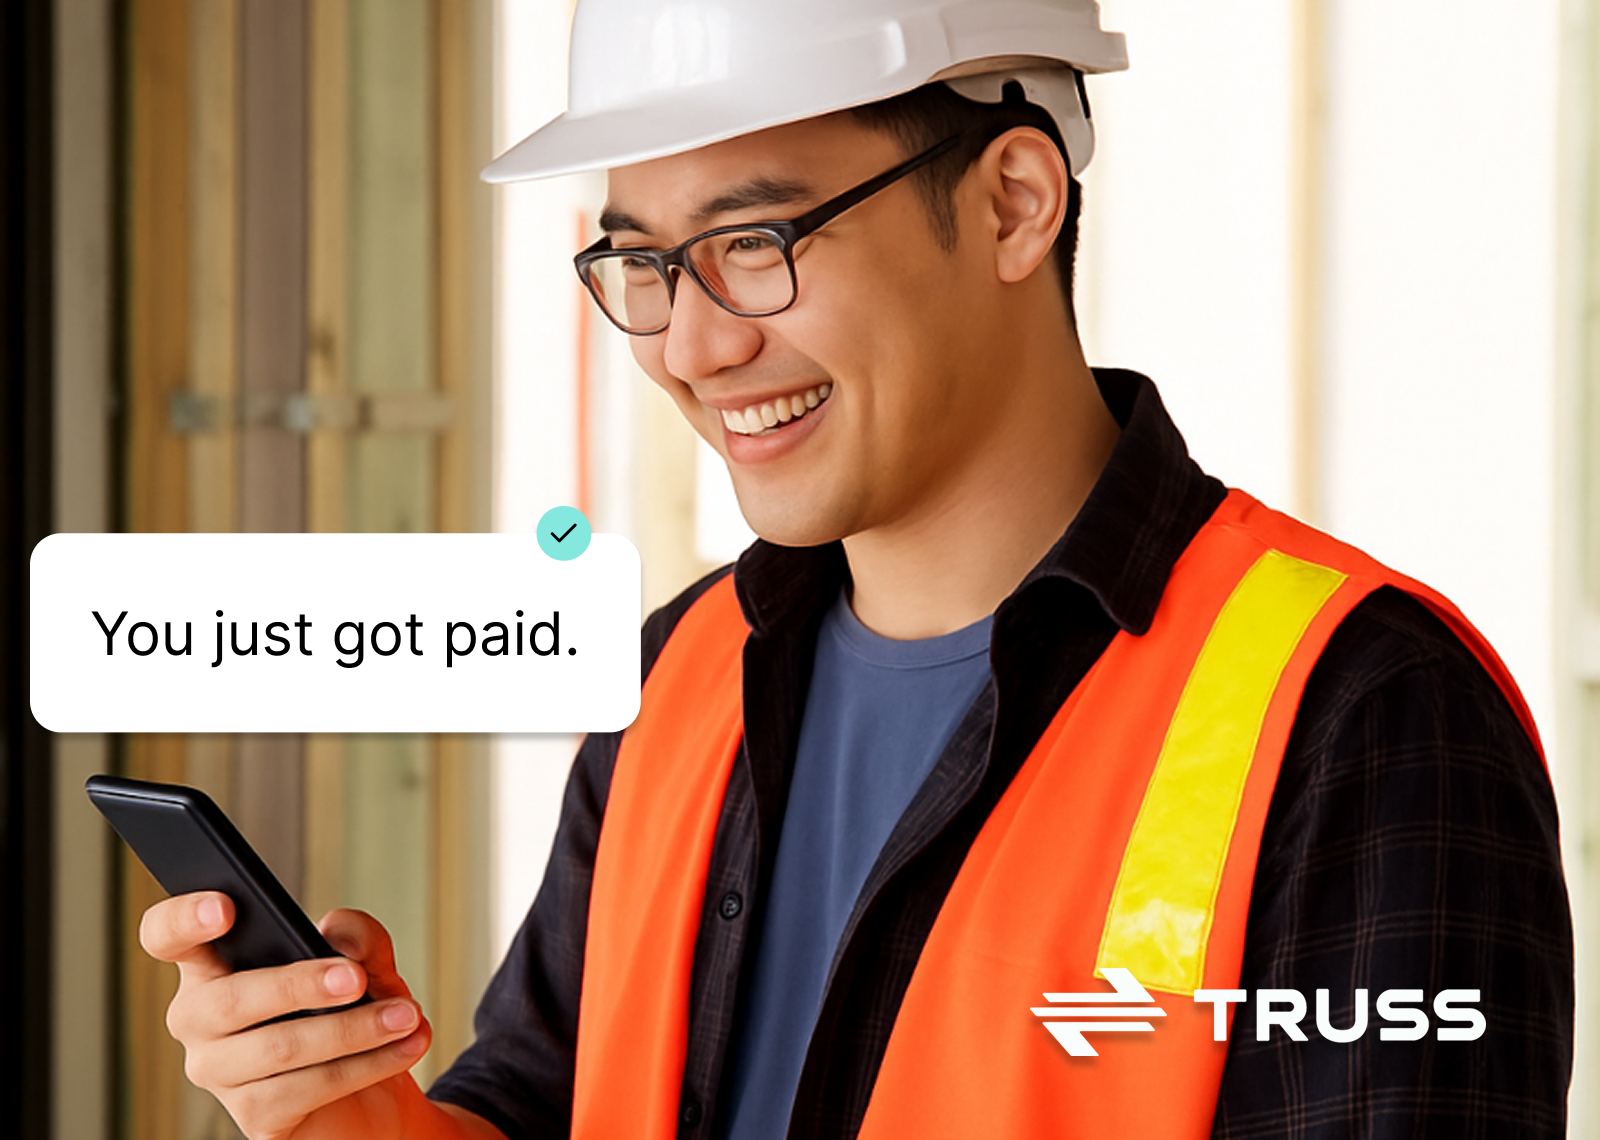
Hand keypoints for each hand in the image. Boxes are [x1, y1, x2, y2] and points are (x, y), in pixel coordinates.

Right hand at [140, 892, 436, 1139]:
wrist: (376, 1096)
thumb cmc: (353, 1014)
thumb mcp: (366, 966)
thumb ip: (359, 938)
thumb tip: (341, 936)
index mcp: (214, 966)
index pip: (168, 935)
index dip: (184, 918)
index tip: (226, 907)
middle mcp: (201, 1019)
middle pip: (229, 999)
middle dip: (299, 985)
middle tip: (357, 979)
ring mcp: (221, 1073)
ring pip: (277, 1047)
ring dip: (352, 1030)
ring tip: (406, 1015)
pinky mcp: (254, 1117)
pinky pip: (304, 1089)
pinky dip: (364, 1065)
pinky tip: (404, 1048)